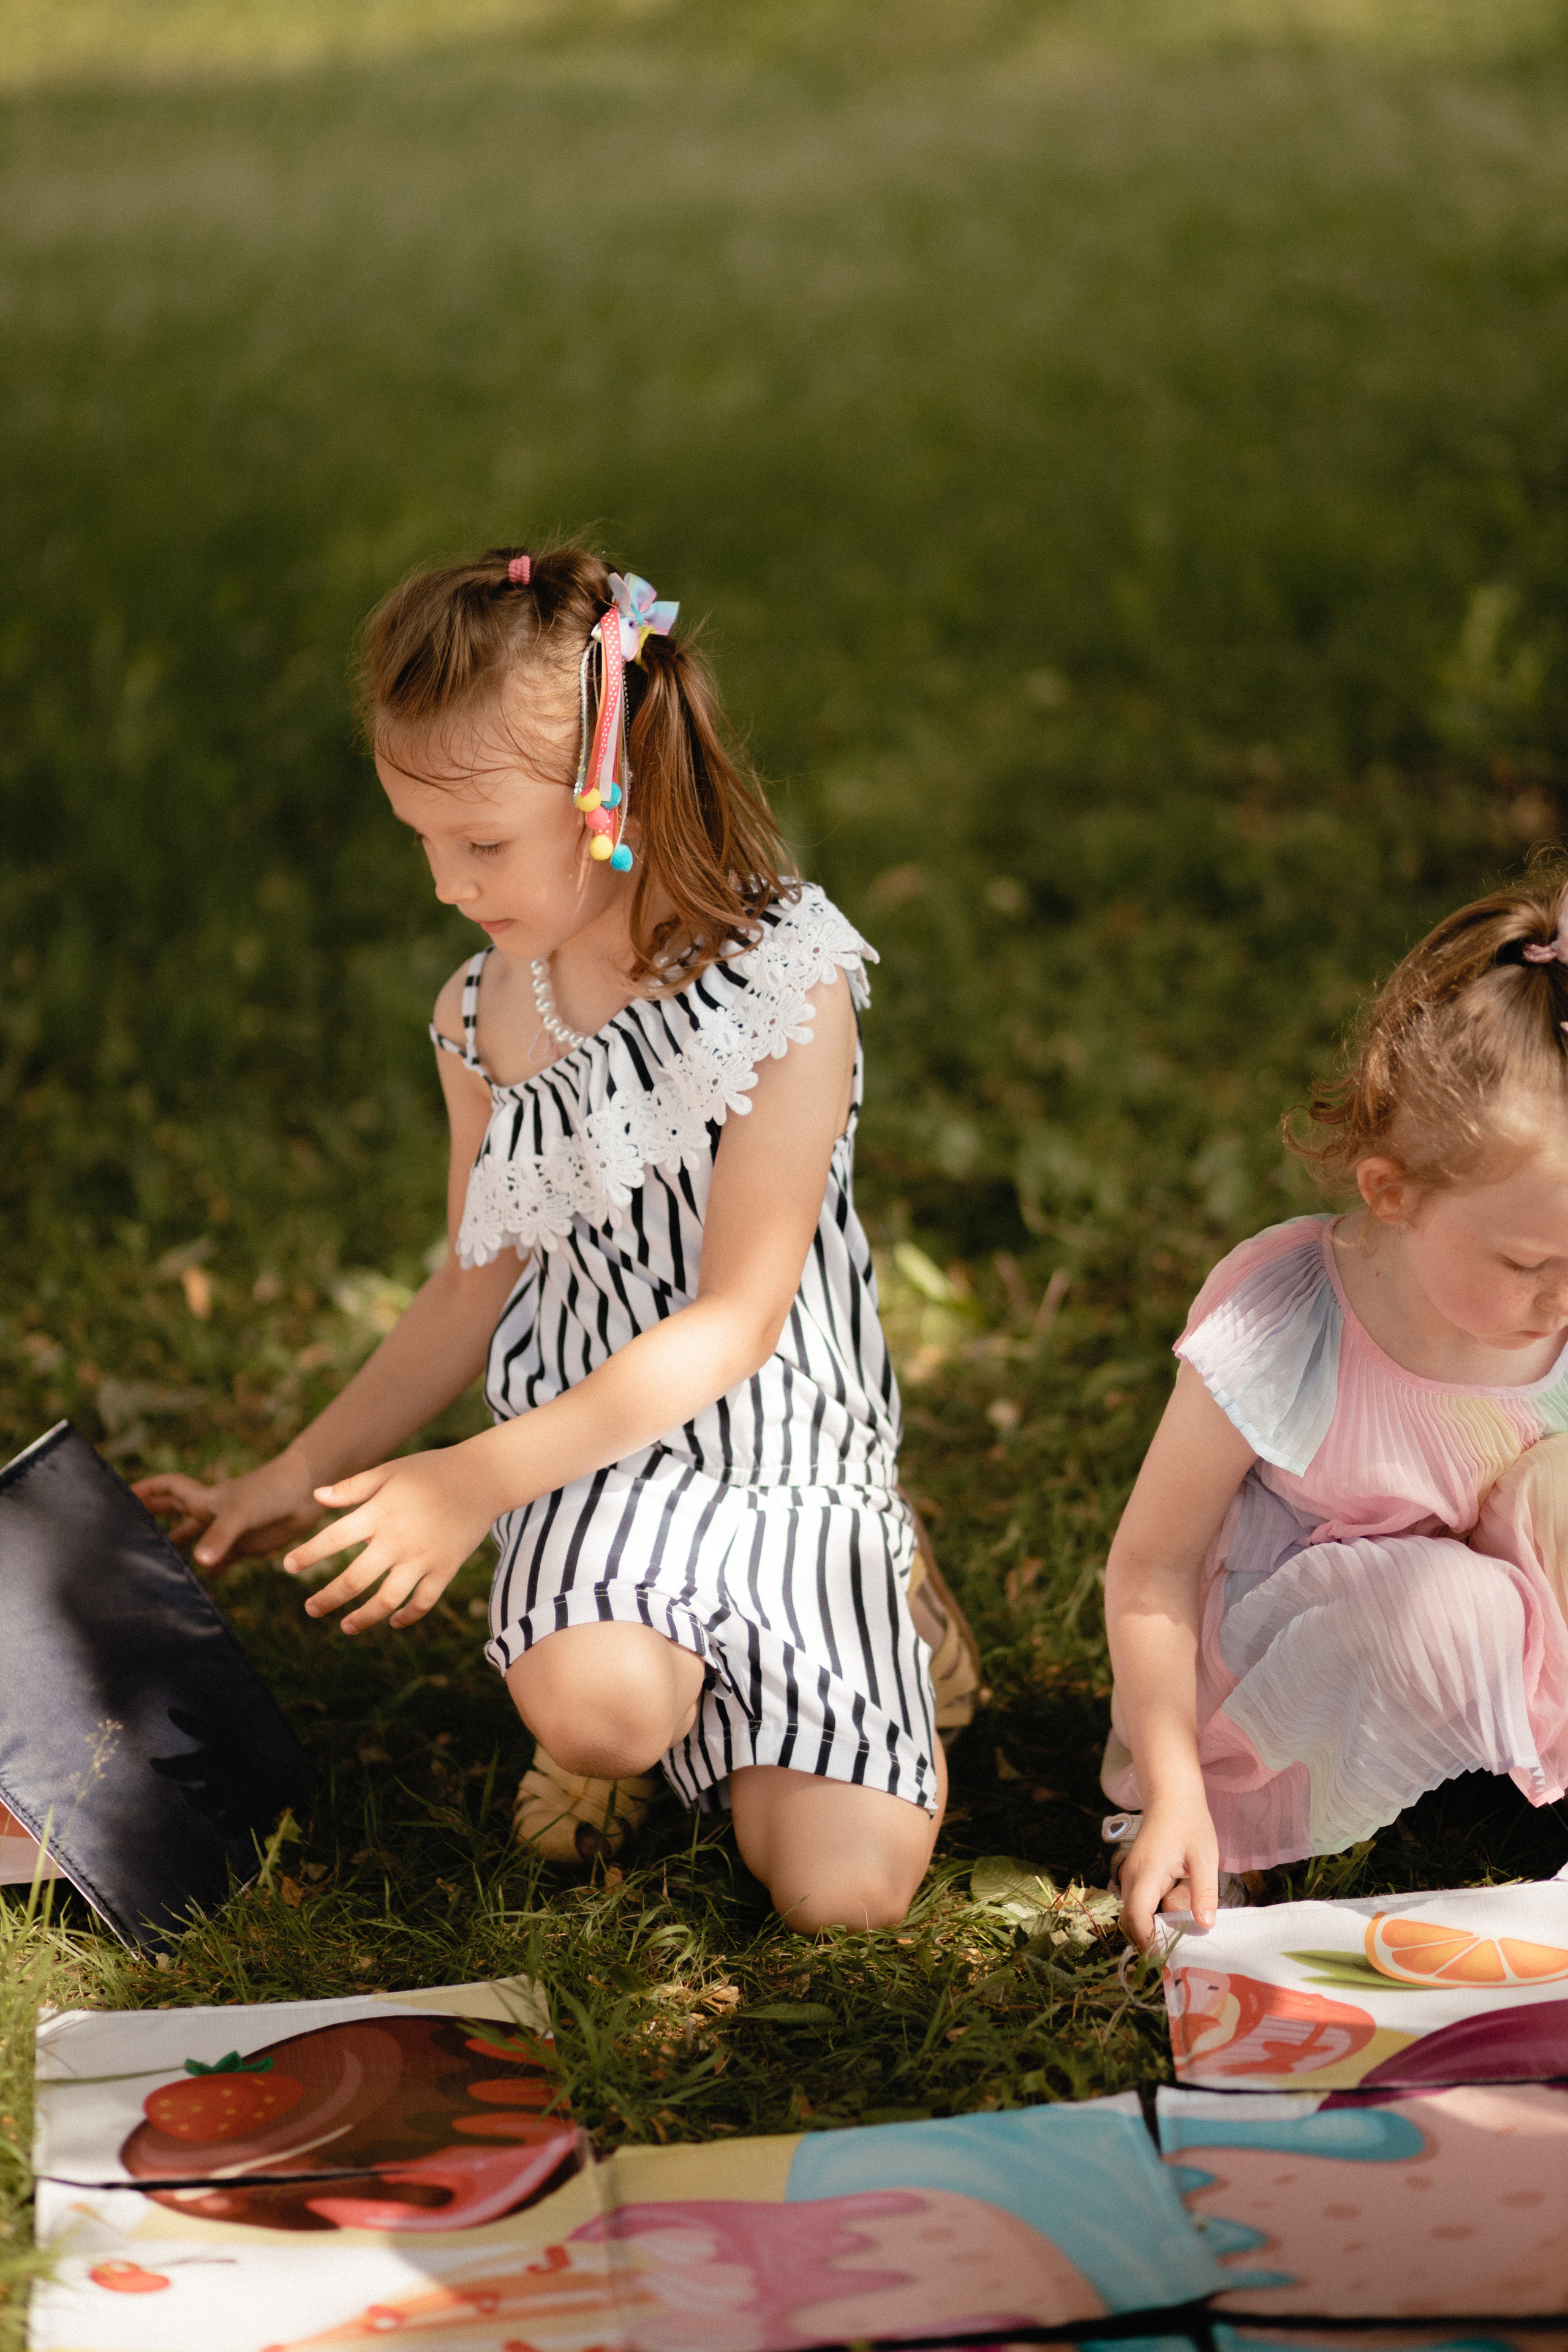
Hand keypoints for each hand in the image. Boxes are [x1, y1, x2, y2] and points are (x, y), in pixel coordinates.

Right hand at [133, 1452, 322, 1571]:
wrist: (307, 1493)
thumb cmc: (271, 1492)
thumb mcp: (240, 1513)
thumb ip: (219, 1538)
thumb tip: (200, 1564)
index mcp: (204, 1499)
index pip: (167, 1488)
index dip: (146, 1489)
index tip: (121, 1492)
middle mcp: (212, 1513)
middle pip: (175, 1513)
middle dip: (153, 1516)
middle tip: (127, 1528)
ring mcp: (228, 1530)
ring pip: (196, 1540)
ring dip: (178, 1549)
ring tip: (154, 1563)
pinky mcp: (246, 1546)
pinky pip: (222, 1560)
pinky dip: (210, 1570)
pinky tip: (200, 1581)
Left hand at [282, 1447, 501, 1634]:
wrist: (482, 1478)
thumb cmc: (430, 1472)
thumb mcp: (389, 1472)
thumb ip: (352, 1487)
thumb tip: (316, 1498)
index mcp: (379, 1512)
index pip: (333, 1539)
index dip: (308, 1555)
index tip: (288, 1567)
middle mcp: (397, 1539)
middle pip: (354, 1580)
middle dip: (327, 1599)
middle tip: (310, 1609)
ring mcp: (422, 1558)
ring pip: (386, 1600)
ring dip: (362, 1619)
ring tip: (346, 1627)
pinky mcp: (445, 1569)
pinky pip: (422, 1603)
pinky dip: (406, 1616)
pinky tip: (392, 1621)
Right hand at [1117, 1794, 1219, 1950]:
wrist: (1171, 1794)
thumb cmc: (1190, 1823)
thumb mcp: (1204, 1857)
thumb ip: (1204, 1892)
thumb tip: (1205, 1926)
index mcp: (1147, 1873)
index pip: (1137, 1917)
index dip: (1149, 1942)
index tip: (1168, 1961)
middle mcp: (1132, 1876)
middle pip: (1130, 1920)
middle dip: (1148, 1941)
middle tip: (1176, 1956)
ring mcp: (1131, 1874)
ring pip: (1133, 1912)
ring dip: (1150, 1928)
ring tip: (1178, 1938)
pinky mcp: (1136, 1872)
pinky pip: (1138, 1901)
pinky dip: (1151, 1915)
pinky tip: (1173, 1916)